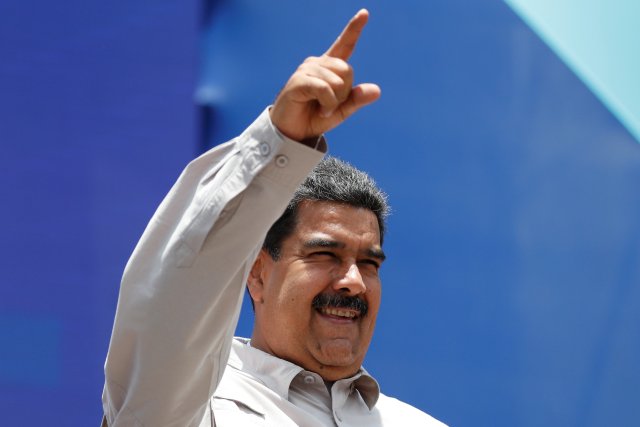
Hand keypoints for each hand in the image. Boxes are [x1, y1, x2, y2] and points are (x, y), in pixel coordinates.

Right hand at [270, 9, 380, 141]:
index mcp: (329, 68)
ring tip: (322, 109)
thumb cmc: (314, 118)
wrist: (292, 133)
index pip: (344, 45)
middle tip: (330, 105)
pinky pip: (325, 88)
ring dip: (335, 102)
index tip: (365, 13)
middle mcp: (317, 63)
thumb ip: (357, 100)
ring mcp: (306, 70)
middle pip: (348, 70)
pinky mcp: (299, 81)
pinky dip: (328, 103)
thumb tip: (377, 90)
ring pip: (338, 81)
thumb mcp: (341, 111)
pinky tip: (321, 110)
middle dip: (344, 93)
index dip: (354, 29)